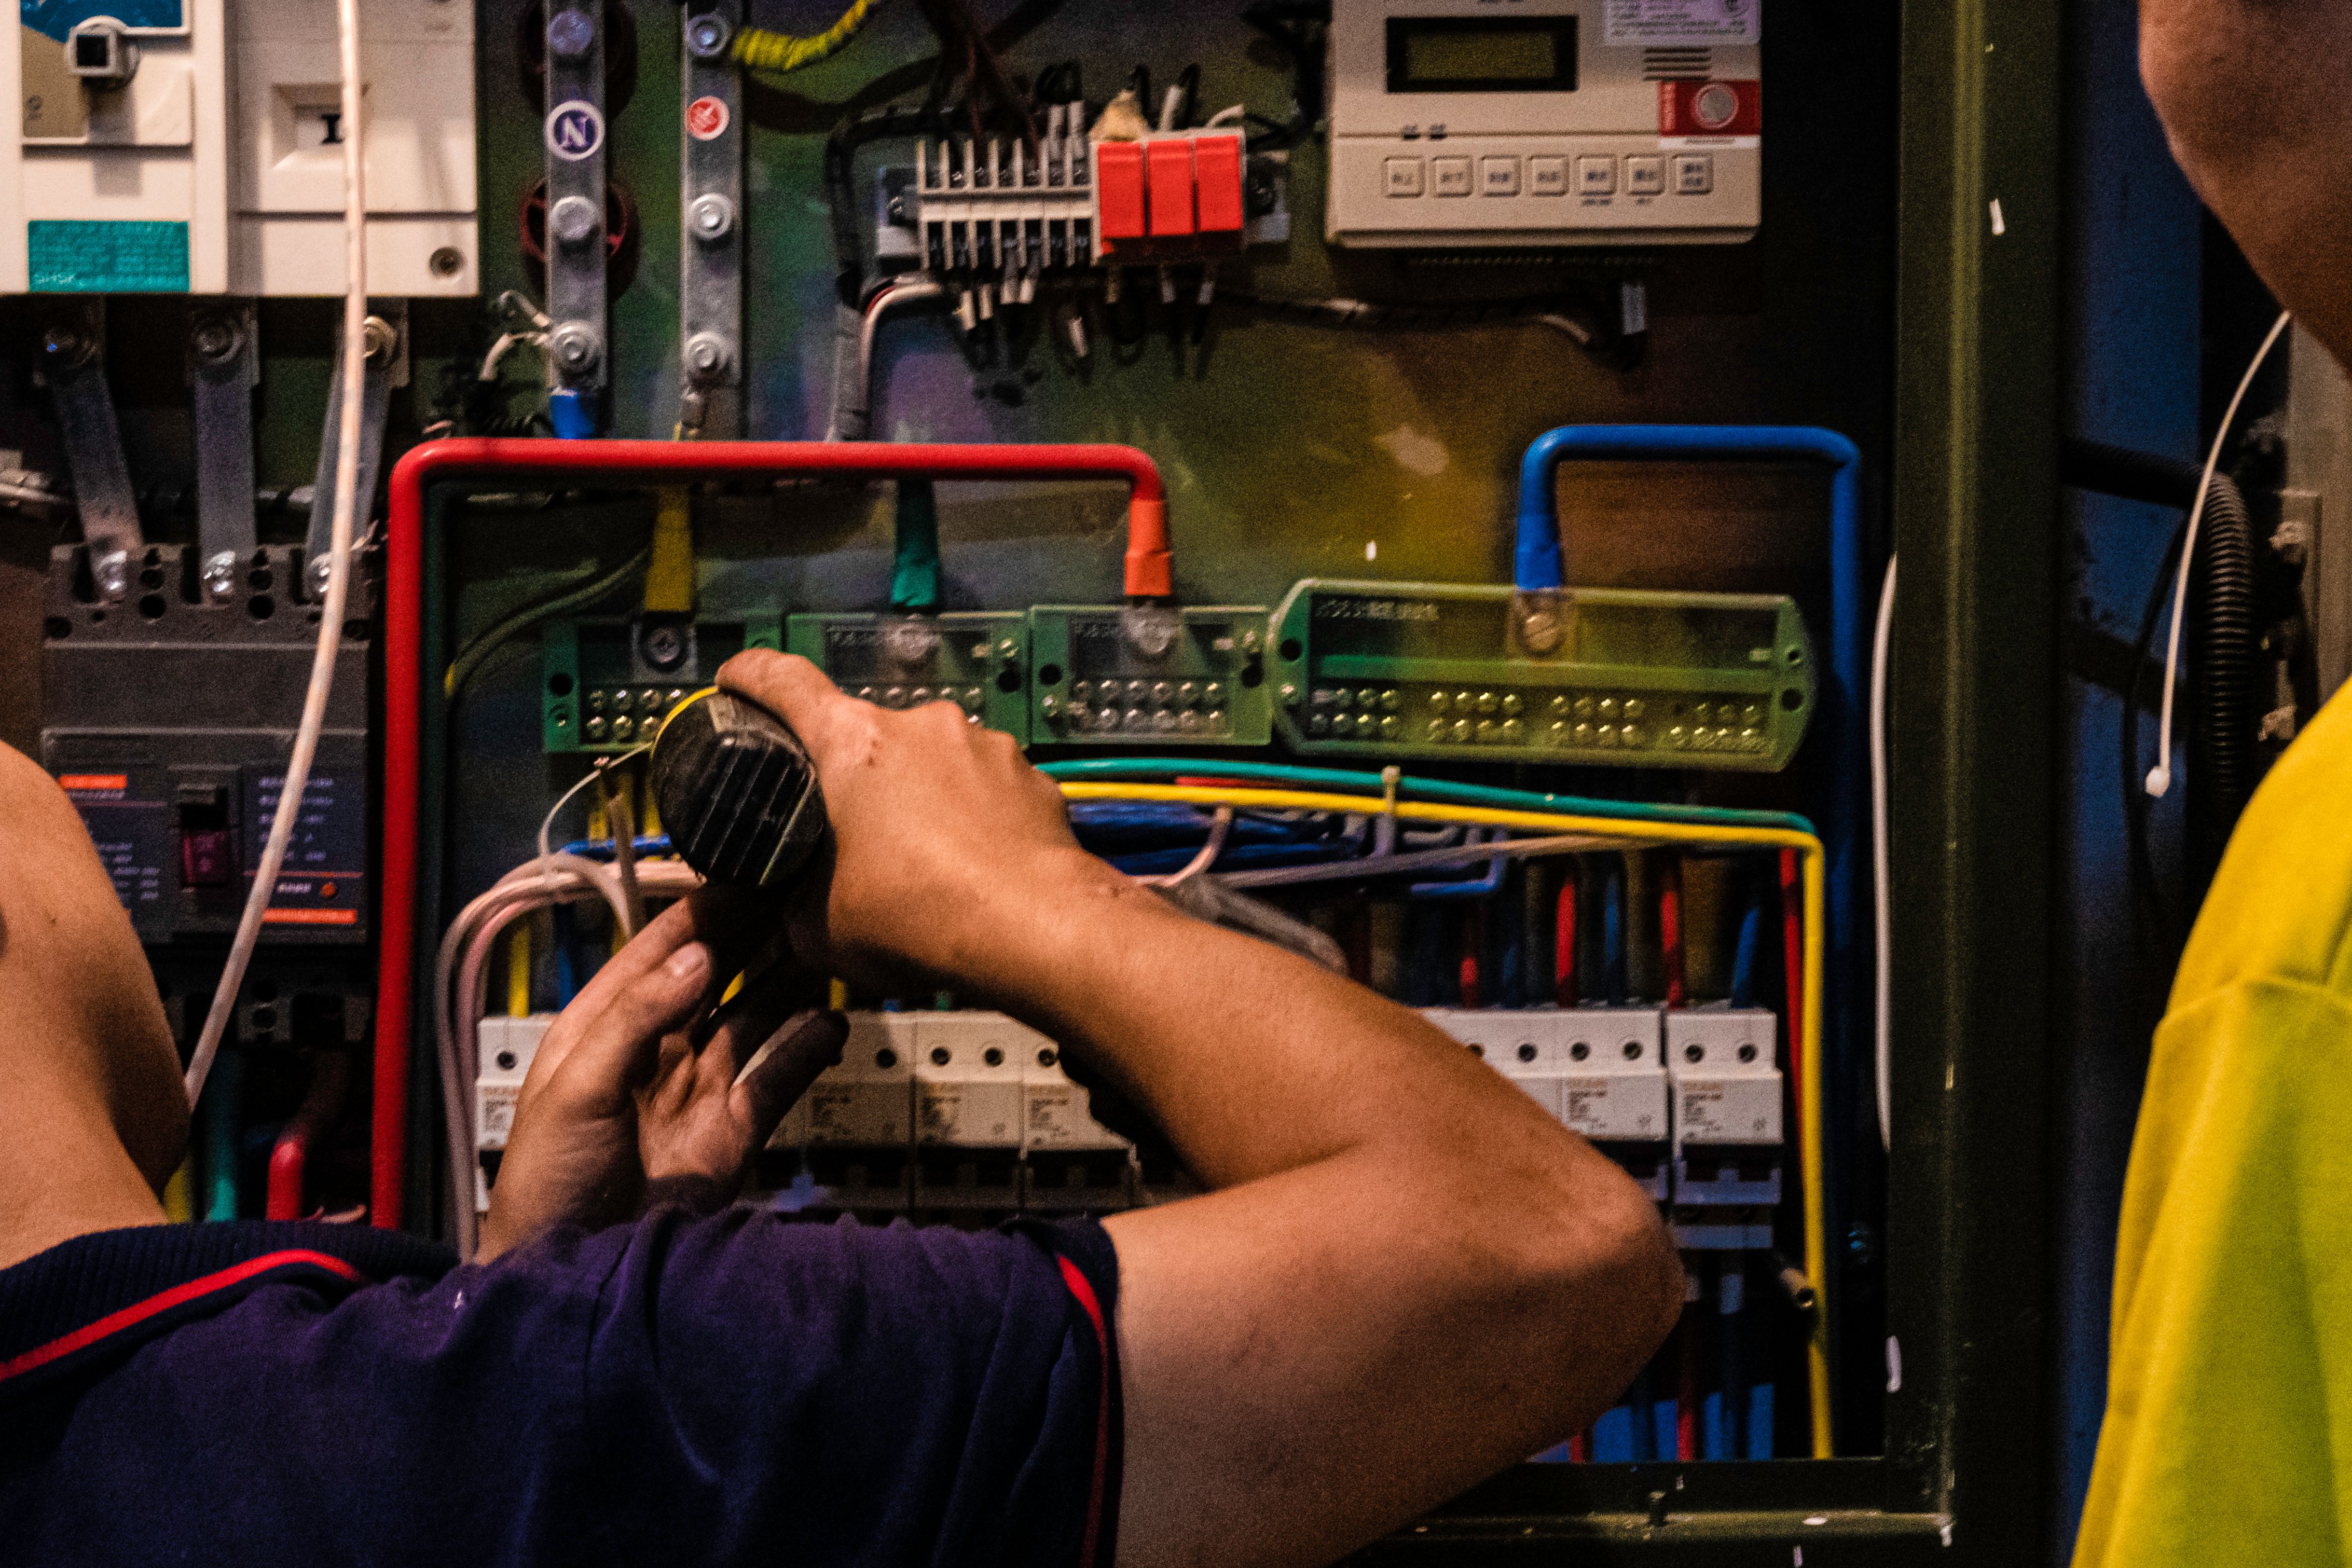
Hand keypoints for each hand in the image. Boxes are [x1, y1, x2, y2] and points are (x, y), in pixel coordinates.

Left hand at [480, 889, 845, 1259]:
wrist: (574, 1277)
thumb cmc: (546, 1184)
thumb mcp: (575, 1089)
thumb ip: (636, 1019)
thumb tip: (697, 956)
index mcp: (602, 1026)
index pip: (657, 950)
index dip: (704, 911)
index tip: (750, 871)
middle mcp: (655, 1048)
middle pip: (715, 974)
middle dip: (755, 933)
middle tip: (802, 891)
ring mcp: (697, 1088)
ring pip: (754, 1016)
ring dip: (788, 980)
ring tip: (828, 942)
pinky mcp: (733, 1132)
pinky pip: (779, 1078)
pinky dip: (808, 1048)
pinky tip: (834, 1021)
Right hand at [715, 651, 1138, 995]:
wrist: (1033, 932)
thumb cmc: (926, 917)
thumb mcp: (818, 924)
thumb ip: (791, 897)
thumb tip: (792, 905)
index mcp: (852, 743)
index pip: (784, 683)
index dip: (752, 678)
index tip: (740, 678)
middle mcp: (921, 726)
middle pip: (866, 738)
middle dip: (856, 783)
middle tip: (854, 840)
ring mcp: (982, 746)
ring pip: (931, 764)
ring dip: (920, 802)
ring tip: (920, 866)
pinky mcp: (1030, 777)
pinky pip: (985, 789)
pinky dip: (972, 819)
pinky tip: (969, 868)